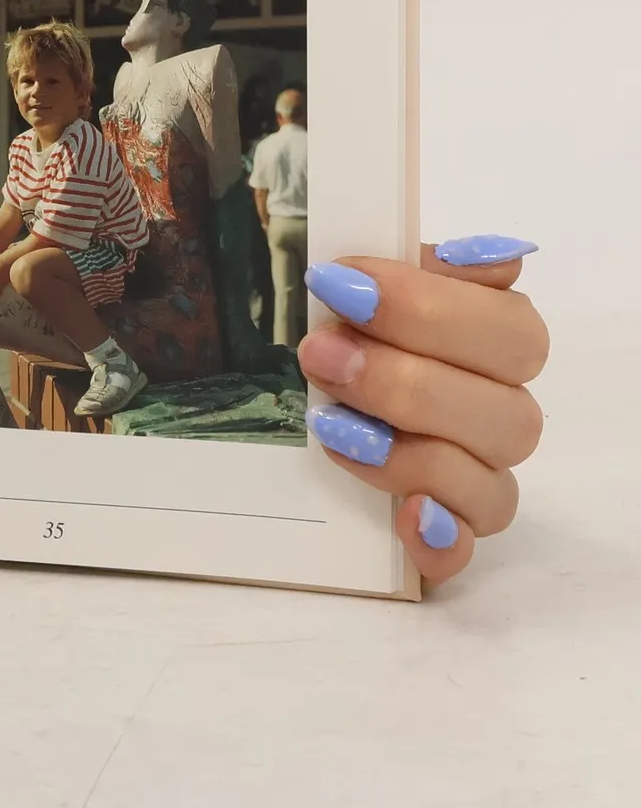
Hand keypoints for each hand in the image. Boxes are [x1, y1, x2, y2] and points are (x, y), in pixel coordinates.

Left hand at [299, 238, 545, 587]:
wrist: (294, 398)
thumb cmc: (338, 326)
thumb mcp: (361, 280)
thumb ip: (412, 261)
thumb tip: (478, 254)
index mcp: (490, 344)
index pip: (513, 329)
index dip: (429, 306)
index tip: (339, 281)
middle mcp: (498, 415)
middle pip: (510, 412)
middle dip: (406, 381)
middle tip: (319, 354)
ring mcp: (476, 480)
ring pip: (491, 484)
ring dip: (406, 451)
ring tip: (330, 422)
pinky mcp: (441, 536)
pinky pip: (464, 552)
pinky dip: (441, 538)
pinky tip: (407, 517)